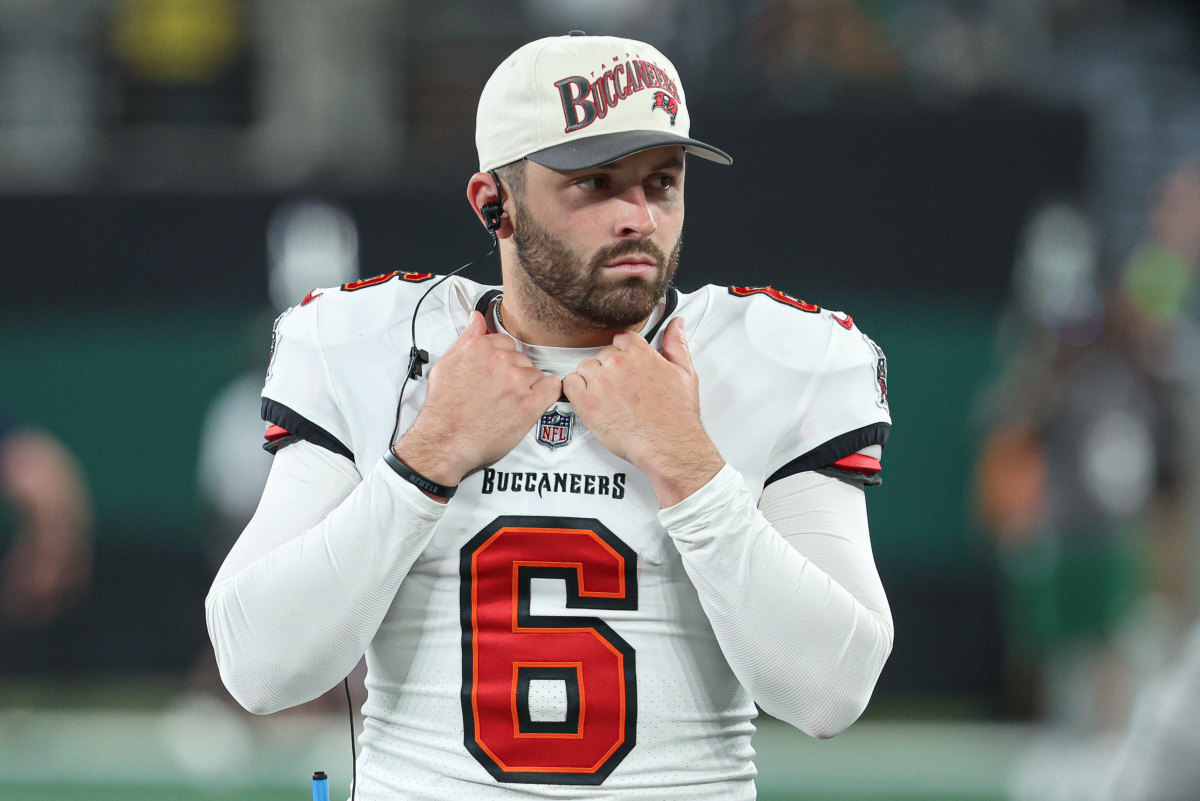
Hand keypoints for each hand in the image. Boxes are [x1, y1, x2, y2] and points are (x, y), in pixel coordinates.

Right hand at [394, 312, 560, 490]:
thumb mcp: (446, 364)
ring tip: (509, 403)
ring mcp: (517, 382)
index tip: (498, 373)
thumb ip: (466, 338)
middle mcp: (500, 361)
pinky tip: (534, 401)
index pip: (506, 343)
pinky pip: (552, 388)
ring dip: (527, 387)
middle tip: (500, 392)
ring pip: (536, 374)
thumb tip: (477, 319)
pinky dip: (547, 393)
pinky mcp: (529, 405)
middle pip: (521, 359)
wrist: (446, 440)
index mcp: (480, 348)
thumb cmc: (444, 408)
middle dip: (514, 374)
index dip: (502, 360)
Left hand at [563, 317, 723, 505]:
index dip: (623, 353)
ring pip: (585, 368)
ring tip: (607, 397)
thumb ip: (676, 344)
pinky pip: (569, 384)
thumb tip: (675, 325)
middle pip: (602, 355)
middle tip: (620, 388)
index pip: (621, 339)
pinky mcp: (587, 402)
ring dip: (592, 379)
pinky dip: (575, 390)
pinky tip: (589, 400)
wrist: (668, 445)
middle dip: (609, 369)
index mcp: (640, 353)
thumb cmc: (677, 416)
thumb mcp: (685, 373)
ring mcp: (600, 382)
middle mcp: (618, 363)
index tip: (625, 365)